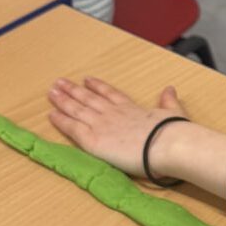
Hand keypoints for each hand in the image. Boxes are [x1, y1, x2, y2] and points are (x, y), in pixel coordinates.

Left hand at [48, 77, 187, 175]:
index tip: (87, 80)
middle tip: (60, 82)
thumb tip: (170, 89)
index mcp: (132, 108)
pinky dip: (61, 120)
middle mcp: (113, 113)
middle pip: (89, 98)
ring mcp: (101, 124)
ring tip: (51, 92)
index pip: (110, 94)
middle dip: (73, 90)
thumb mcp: (174, 112)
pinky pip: (72, 128)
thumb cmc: (173, 132)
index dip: (98, 87)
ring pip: (77, 109)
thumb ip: (169, 101)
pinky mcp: (93, 140)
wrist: (167, 144)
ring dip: (63, 100)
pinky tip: (51, 114)